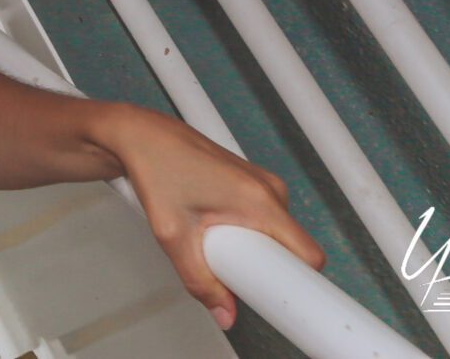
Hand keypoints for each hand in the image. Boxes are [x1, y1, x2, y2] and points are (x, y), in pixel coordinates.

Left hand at [106, 105, 322, 330]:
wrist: (140, 136)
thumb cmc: (155, 169)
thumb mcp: (173, 236)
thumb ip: (199, 281)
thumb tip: (224, 313)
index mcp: (260, 200)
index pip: (308, 255)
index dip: (296, 282)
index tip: (275, 294)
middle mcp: (269, 188)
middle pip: (290, 248)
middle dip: (264, 267)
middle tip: (225, 265)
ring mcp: (262, 182)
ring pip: (276, 235)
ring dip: (251, 249)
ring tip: (211, 240)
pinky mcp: (252, 181)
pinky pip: (264, 220)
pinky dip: (245, 232)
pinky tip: (212, 226)